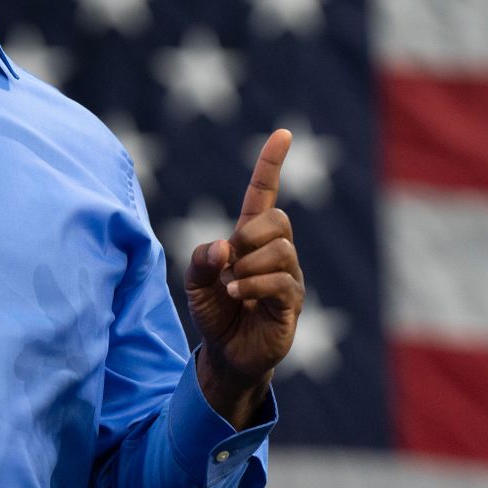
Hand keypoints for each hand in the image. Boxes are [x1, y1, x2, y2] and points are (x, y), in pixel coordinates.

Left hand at [185, 129, 302, 423]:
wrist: (225, 354)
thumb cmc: (214, 311)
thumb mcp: (194, 281)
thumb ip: (200, 258)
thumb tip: (225, 247)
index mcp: (250, 238)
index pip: (264, 193)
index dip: (271, 163)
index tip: (282, 133)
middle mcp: (275, 252)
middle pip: (278, 219)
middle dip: (250, 234)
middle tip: (231, 261)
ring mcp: (288, 276)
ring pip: (282, 250)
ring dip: (249, 266)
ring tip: (233, 287)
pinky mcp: (292, 303)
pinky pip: (282, 281)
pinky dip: (254, 285)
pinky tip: (238, 295)